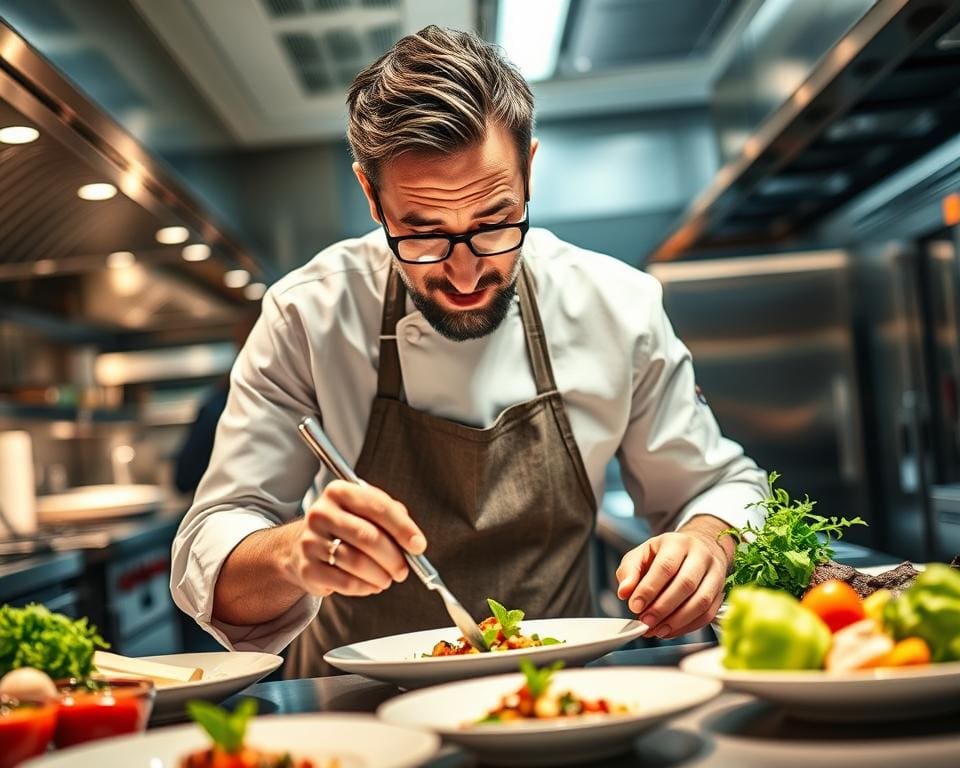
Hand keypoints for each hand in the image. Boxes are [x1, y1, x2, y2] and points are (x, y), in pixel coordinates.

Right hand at [286, 480, 426, 597]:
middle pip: (368, 537)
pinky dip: (365, 587)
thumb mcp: (364, 511)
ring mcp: (310, 542)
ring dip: (381, 576)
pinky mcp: (307, 569)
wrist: (303, 546)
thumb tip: (414, 541)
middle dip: (394, 558)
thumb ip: (391, 516)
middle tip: (404, 570)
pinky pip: (345, 583)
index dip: (403, 528)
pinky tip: (371, 585)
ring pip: (357, 562)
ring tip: (388, 579)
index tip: (418, 545)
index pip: (378, 507)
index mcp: (339, 492)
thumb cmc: (344, 527)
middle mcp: (321, 513)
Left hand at [615, 517, 731, 638]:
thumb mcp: (642, 554)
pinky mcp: (721, 592)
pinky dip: (688, 626)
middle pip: (686, 584)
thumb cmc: (664, 554)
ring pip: (701, 601)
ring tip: (657, 630)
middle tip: (645, 622)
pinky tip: (670, 631)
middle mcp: (701, 556)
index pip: (665, 566)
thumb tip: (624, 592)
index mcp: (678, 543)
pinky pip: (708, 613)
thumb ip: (629, 571)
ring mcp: (715, 573)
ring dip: (677, 621)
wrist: (697, 549)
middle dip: (663, 608)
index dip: (649, 589)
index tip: (635, 606)